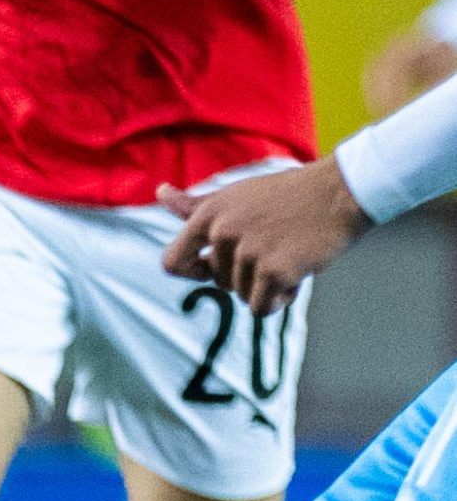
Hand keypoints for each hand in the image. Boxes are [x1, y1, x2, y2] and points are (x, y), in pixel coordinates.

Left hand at [159, 158, 367, 315]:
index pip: (172, 263)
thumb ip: (196, 205)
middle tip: (274, 248)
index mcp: (207, 214)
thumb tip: (160, 193)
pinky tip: (296, 277)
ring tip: (289, 254)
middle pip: (217, 282)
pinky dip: (279, 301)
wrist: (340, 192)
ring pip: (242, 296)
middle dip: (245, 275)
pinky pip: (261, 308)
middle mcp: (222, 232)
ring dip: (267, 286)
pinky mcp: (275, 271)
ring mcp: (248, 252)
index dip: (191, 273)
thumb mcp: (236, 194)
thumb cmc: (287, 195)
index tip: (212, 269)